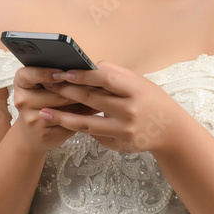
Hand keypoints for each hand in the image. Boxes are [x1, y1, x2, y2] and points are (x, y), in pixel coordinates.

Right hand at [13, 65, 101, 154]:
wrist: (33, 134)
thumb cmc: (43, 103)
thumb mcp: (42, 87)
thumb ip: (57, 77)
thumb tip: (84, 70)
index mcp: (21, 83)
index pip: (28, 74)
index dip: (45, 73)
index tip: (62, 73)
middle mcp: (22, 101)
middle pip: (54, 92)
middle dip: (77, 88)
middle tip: (96, 82)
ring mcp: (32, 120)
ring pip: (65, 109)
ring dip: (84, 102)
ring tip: (101, 95)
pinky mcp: (44, 135)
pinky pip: (69, 124)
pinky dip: (83, 117)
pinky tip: (94, 111)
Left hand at [39, 60, 184, 153]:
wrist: (170, 130)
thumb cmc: (150, 99)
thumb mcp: (138, 82)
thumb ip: (113, 75)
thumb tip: (84, 68)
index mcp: (135, 90)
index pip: (105, 79)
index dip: (83, 75)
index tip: (63, 73)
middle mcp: (130, 111)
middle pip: (92, 100)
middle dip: (66, 92)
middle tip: (47, 86)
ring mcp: (124, 131)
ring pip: (86, 124)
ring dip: (62, 118)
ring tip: (43, 112)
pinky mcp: (119, 145)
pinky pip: (95, 135)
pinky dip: (81, 127)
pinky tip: (66, 122)